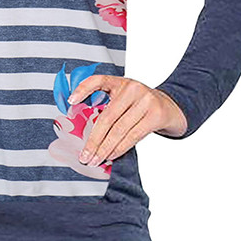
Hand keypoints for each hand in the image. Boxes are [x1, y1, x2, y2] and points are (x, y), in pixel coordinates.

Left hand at [68, 75, 187, 166]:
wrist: (170, 106)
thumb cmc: (140, 105)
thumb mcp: (124, 98)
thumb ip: (108, 107)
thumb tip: (86, 135)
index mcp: (119, 82)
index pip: (97, 81)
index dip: (83, 89)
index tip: (71, 101)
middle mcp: (132, 88)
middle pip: (107, 117)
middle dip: (94, 140)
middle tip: (85, 155)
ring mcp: (145, 100)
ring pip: (119, 129)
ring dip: (105, 149)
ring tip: (96, 160)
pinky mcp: (155, 114)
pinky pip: (133, 135)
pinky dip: (120, 148)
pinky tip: (111, 155)